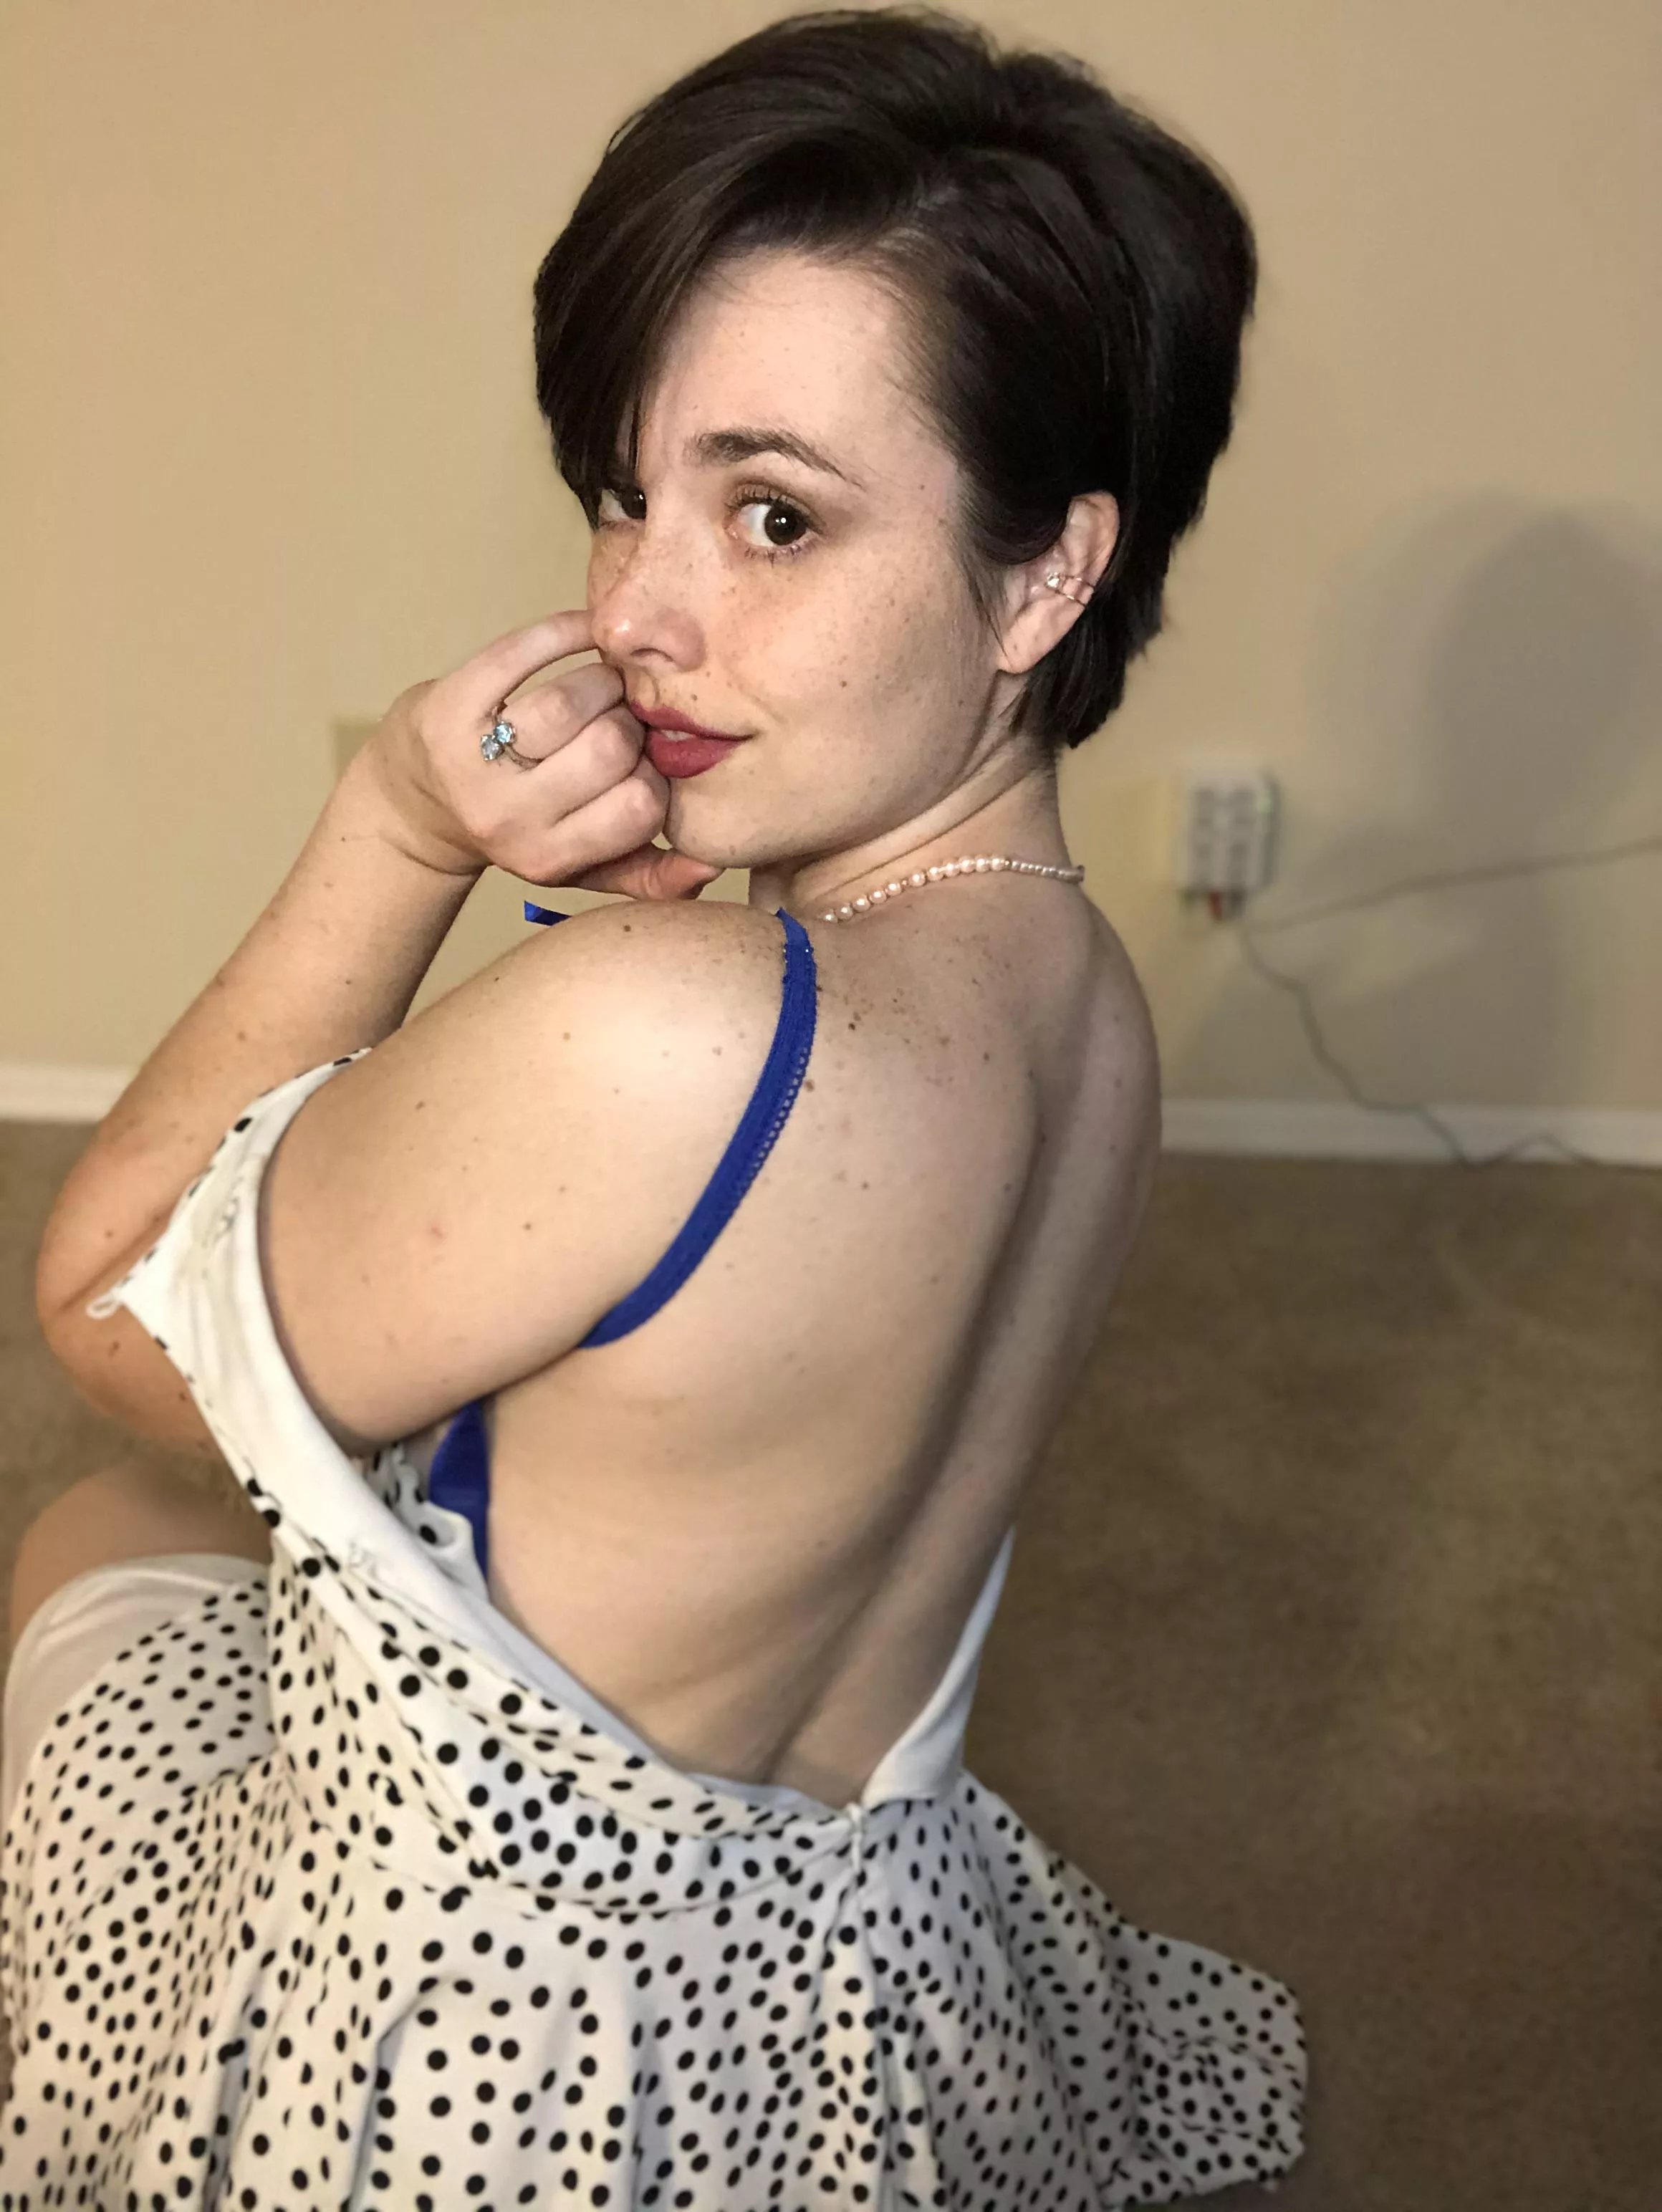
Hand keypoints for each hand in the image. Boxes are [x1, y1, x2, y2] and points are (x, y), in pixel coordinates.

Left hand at [359, 609, 724, 903]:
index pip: (640, 805)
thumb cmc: (515, 830)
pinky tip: (585, 632)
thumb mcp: (577, 867)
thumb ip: (645, 875)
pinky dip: (565, 631)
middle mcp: (508, 818)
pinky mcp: (446, 706)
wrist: (416, 806)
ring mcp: (472, 760)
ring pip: (569, 700)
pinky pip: (520, 652)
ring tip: (601, 685)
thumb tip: (711, 868)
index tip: (642, 760)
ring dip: (601, 679)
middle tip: (622, 715)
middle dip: (629, 720)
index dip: (654, 772)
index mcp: (549, 858)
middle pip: (610, 746)